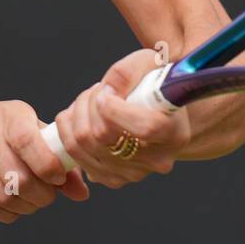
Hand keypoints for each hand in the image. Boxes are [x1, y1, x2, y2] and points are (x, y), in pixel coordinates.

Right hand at [0, 100, 89, 222]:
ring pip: (4, 196)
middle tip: (48, 195)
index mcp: (8, 116)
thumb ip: (57, 157)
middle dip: (42, 195)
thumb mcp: (29, 129)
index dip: (48, 166)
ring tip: (33, 200)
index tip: (58, 178)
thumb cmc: (1, 128)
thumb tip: (81, 193)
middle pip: (19, 178)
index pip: (28, 142)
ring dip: (27, 206)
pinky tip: (14, 204)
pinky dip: (8, 212)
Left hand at [51, 49, 191, 187]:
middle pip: (103, 136)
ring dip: (77, 114)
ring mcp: (134, 173)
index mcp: (174, 133)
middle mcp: (157, 160)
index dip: (115, 109)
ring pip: (83, 144)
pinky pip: (74, 154)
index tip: (105, 93)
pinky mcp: (112, 179)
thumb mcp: (150, 64)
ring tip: (92, 100)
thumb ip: (128, 72)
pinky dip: (70, 130)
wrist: (160, 113)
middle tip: (99, 90)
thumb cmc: (157, 86)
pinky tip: (84, 117)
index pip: (145, 128)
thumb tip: (106, 92)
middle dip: (90, 103)